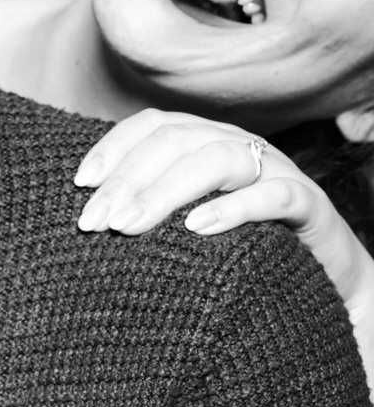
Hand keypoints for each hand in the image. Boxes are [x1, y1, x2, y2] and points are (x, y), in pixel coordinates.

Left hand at [74, 107, 373, 398]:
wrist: (324, 280)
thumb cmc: (240, 247)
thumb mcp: (186, 220)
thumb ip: (148, 206)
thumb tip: (87, 214)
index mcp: (203, 139)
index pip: (151, 126)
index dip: (113, 148)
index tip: (80, 184)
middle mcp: (236, 144)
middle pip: (174, 142)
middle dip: (128, 179)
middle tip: (95, 221)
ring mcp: (274, 169)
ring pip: (216, 159)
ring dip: (166, 191)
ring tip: (130, 224)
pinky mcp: (308, 203)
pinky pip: (272, 194)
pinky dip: (232, 207)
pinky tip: (197, 228)